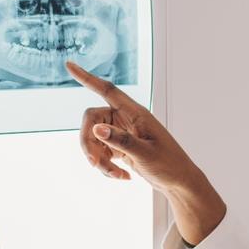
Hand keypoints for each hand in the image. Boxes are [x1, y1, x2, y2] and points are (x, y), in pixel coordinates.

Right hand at [67, 61, 226, 243]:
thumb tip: (95, 129)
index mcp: (136, 113)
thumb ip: (120, 141)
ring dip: (99, 159)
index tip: (69, 65)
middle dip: (89, 143)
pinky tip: (122, 176)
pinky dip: (106, 166)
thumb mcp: (145, 154)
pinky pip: (102, 152)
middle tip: (95, 164)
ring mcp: (122, 133)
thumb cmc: (169, 165)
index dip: (87, 78)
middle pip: (92, 120)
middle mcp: (127, 119)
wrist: (180, 183)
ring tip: (116, 175)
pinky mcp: (121, 148)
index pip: (107, 90)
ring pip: (94, 139)